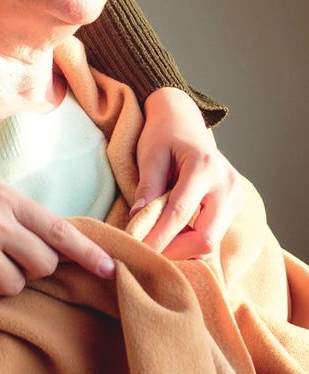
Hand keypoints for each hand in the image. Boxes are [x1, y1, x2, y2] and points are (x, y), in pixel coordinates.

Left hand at [133, 87, 240, 258]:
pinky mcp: (235, 204)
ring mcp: (236, 196)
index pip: (180, 215)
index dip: (158, 237)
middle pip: (205, 238)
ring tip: (154, 242)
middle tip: (146, 253)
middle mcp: (227, 185)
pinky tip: (171, 236)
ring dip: (182, 248)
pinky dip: (191, 241)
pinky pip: (214, 233)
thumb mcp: (150, 156)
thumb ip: (147, 189)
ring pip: (211, 241)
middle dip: (174, 251)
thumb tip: (138, 223)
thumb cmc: (163, 135)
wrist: (184, 120)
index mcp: (204, 168)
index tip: (137, 250)